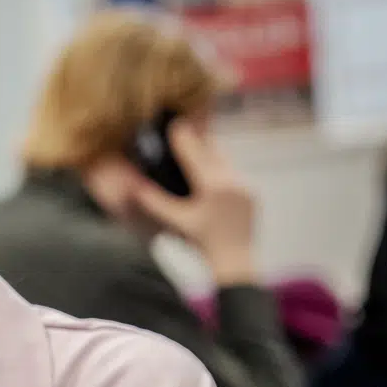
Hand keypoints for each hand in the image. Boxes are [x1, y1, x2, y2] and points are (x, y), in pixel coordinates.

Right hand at [130, 119, 256, 284]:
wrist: (235, 262)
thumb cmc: (204, 244)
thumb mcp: (178, 222)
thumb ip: (155, 202)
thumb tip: (134, 188)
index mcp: (213, 187)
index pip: (195, 154)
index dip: (183, 138)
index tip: (175, 125)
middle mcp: (232, 182)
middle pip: (212, 153)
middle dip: (198, 143)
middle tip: (185, 132)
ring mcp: (245, 187)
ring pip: (225, 163)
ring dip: (211, 157)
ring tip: (198, 151)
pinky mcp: (252, 194)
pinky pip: (234, 175)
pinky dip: (221, 172)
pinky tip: (212, 176)